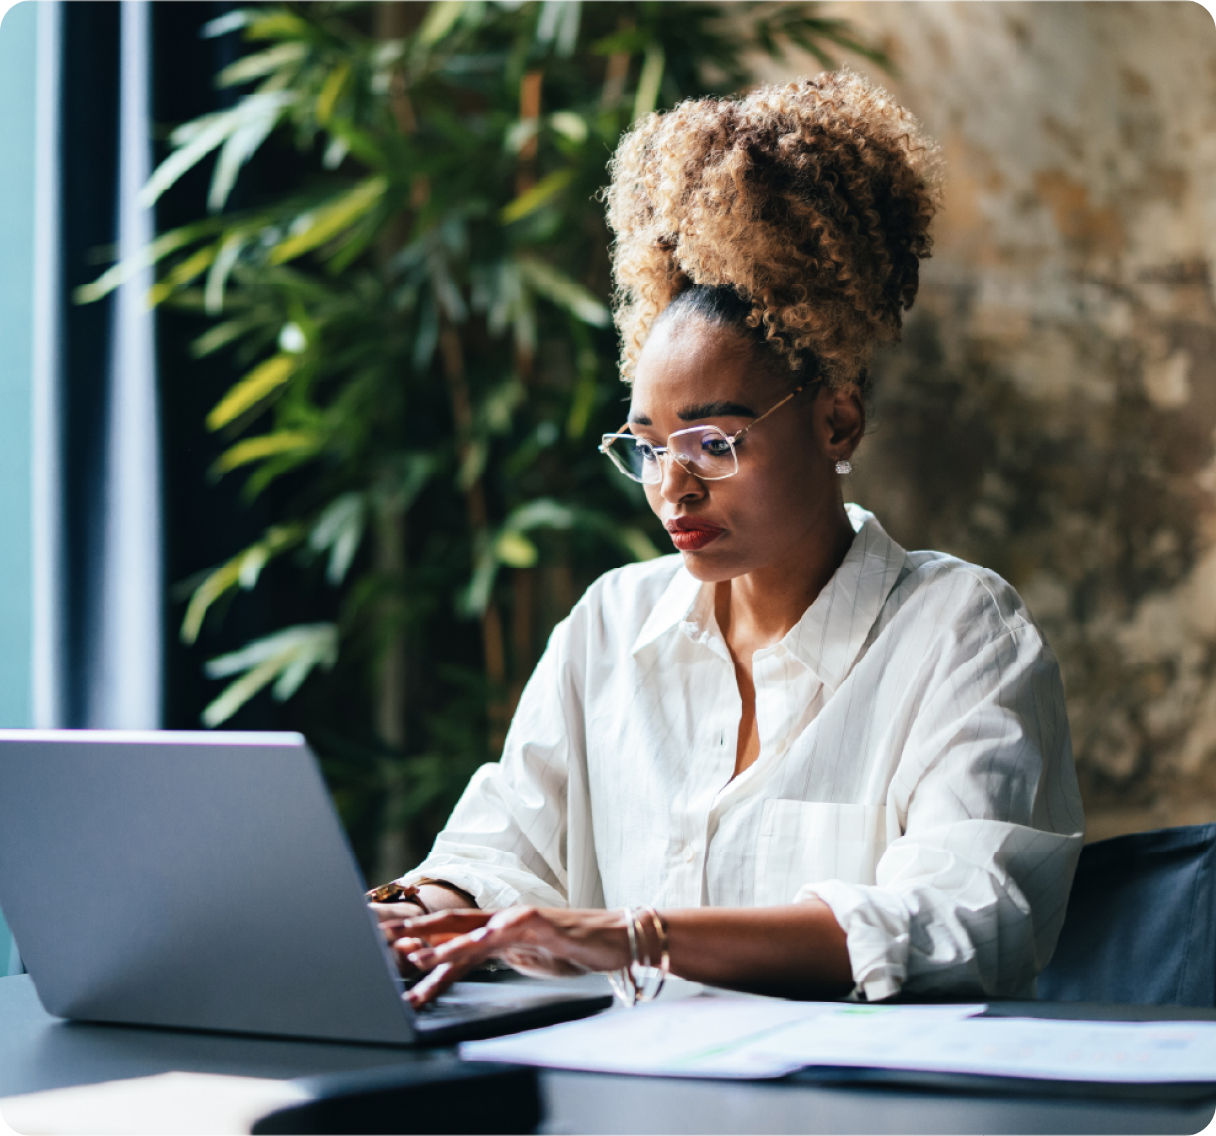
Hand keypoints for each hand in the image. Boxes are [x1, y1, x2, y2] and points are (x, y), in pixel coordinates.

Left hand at [379, 907, 632, 1006]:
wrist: (616, 937)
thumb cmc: (571, 949)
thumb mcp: (524, 959)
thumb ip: (494, 957)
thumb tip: (459, 967)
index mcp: (497, 930)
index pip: (451, 933)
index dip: (420, 941)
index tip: (389, 950)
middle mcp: (505, 921)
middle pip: (454, 924)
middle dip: (418, 933)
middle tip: (386, 943)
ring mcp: (524, 920)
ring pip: (478, 929)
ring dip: (448, 943)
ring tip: (421, 956)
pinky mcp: (545, 925)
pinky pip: (517, 928)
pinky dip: (497, 933)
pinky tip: (480, 939)